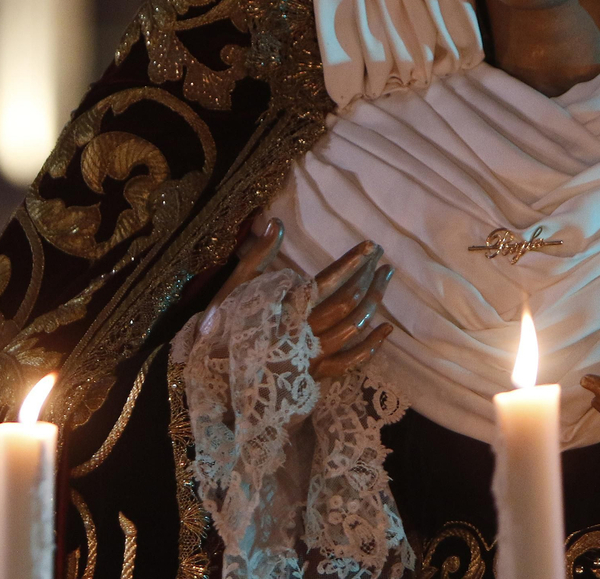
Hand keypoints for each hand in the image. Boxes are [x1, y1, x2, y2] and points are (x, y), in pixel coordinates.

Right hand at [209, 213, 394, 378]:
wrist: (212, 377)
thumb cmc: (222, 327)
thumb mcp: (236, 287)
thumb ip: (259, 255)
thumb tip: (277, 222)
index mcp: (287, 308)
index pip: (328, 282)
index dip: (352, 263)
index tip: (370, 246)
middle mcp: (305, 333)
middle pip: (347, 303)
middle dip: (368, 278)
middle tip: (381, 258)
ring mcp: (312, 357)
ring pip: (353, 328)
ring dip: (374, 302)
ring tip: (385, 279)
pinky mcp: (314, 374)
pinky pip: (350, 362)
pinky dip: (372, 346)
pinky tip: (386, 329)